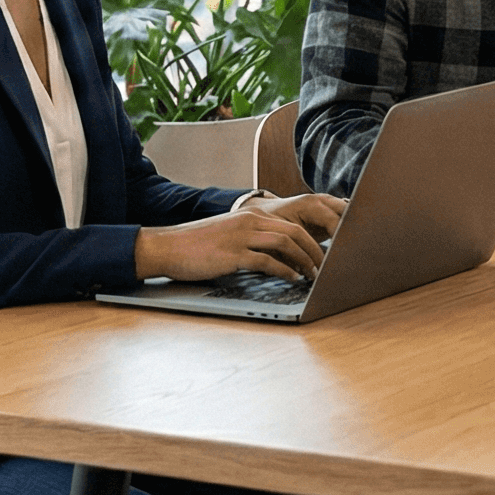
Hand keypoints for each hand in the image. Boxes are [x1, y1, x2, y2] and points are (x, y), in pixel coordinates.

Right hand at [137, 194, 345, 281]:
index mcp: (251, 215)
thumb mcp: (231, 235)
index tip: (323, 254)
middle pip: (295, 231)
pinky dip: (285, 271)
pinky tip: (292, 279)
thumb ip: (255, 239)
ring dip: (304, 261)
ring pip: (286, 243)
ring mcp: (242, 236)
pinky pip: (267, 261)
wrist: (168, 247)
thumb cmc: (198, 245)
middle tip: (326, 267)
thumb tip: (281, 256)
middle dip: (315, 250)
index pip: (292, 223)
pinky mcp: (233, 254)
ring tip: (314, 275)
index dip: (312, 239)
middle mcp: (250, 221)